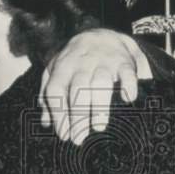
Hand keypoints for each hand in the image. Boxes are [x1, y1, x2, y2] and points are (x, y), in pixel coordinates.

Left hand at [39, 29, 152, 143]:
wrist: (101, 36)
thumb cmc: (74, 62)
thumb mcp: (56, 73)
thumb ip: (49, 97)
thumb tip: (45, 122)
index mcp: (63, 67)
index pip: (56, 90)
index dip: (58, 113)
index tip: (63, 133)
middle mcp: (82, 64)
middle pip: (78, 89)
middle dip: (78, 115)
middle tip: (79, 138)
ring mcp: (103, 62)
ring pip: (100, 83)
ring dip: (99, 105)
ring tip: (98, 127)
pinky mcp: (123, 62)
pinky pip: (127, 73)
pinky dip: (129, 85)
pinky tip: (128, 99)